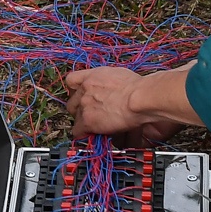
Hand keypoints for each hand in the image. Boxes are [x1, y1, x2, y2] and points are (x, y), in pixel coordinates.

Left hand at [64, 65, 197, 142]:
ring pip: (74, 117)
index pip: (71, 80)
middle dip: (79, 108)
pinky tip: (93, 135)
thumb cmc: (138, 87)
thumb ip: (108, 82)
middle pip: (71, 101)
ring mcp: (84, 105)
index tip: (81, 96)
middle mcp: (85, 88)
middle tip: (90, 114)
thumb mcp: (119, 76)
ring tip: (94, 126)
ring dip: (82, 122)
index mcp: (92, 76)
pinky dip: (84, 134)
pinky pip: (77, 131)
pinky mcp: (87, 120)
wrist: (139, 98)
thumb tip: (112, 88)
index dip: (75, 90)